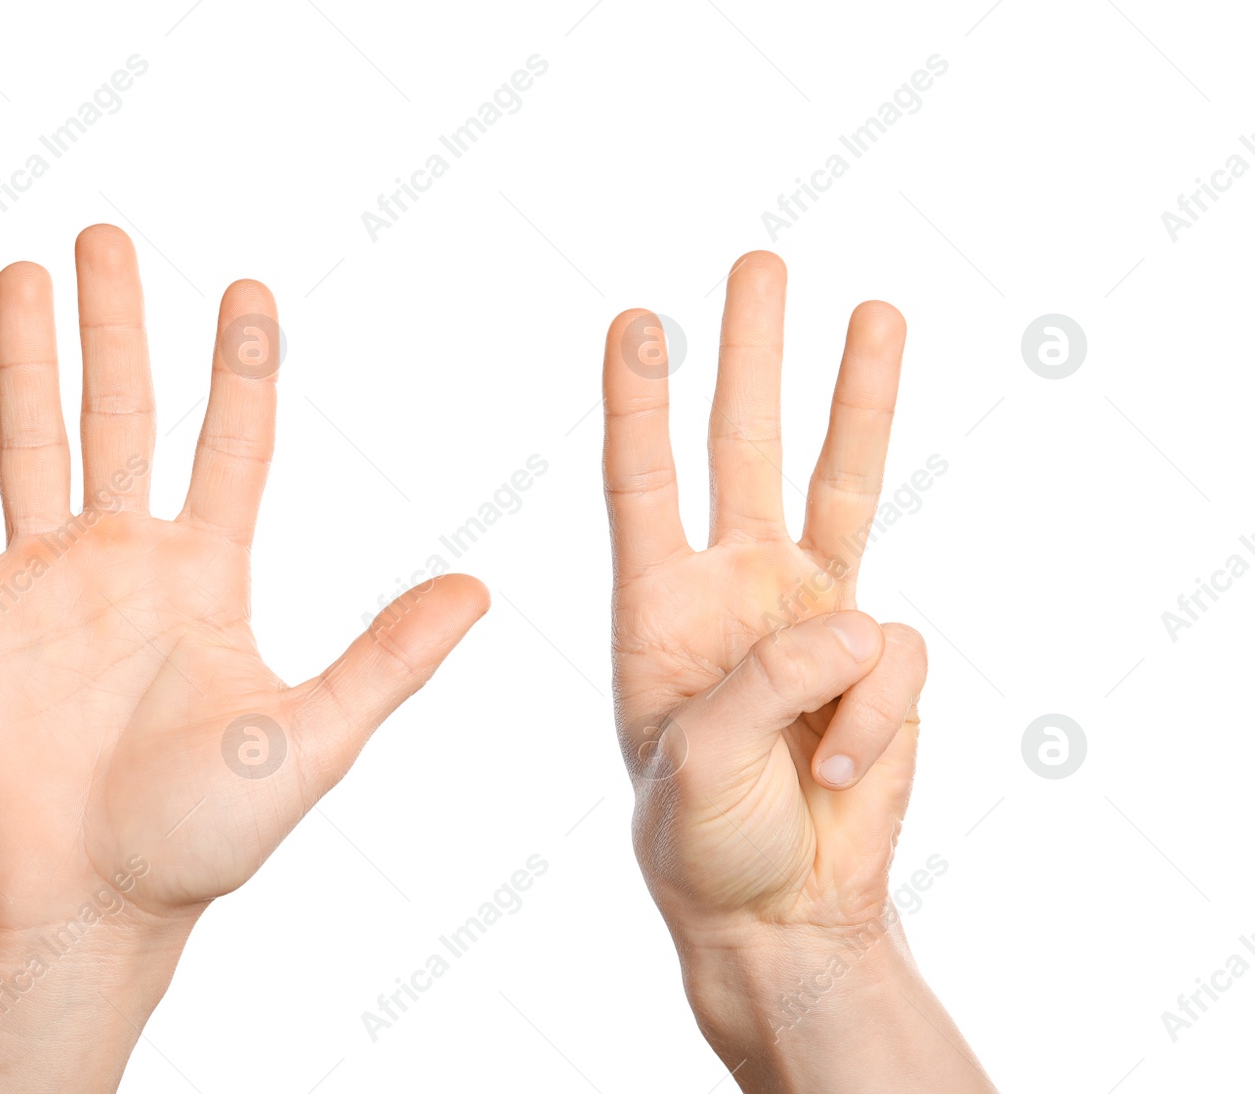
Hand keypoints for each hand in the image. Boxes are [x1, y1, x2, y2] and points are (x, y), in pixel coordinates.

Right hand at [0, 225, 486, 1089]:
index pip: (231, 446)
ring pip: (27, 443)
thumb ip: (388, 658)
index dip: (240, 368)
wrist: (92, 909)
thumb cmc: (204, 836)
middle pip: (120, 416)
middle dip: (116, 327)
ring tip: (23, 274)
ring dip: (22, 360)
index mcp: (205, 575)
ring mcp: (38, 583)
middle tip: (108, 237)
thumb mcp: (311, 738)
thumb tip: (484, 588)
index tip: (250, 288)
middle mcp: (123, 560)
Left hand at [602, 252, 987, 1088]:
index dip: (637, 406)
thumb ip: (764, 684)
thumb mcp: (693, 764)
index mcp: (657, 610)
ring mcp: (811, 615)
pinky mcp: (877, 660)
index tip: (633, 321)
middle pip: (742, 449)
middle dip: (748, 357)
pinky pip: (892, 655)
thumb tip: (854, 621)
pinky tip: (841, 775)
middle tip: (754, 264)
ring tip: (875, 309)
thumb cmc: (701, 841)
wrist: (779, 910)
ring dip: (856, 396)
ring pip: (840, 483)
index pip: (642, 488)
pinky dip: (873, 720)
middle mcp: (734, 591)